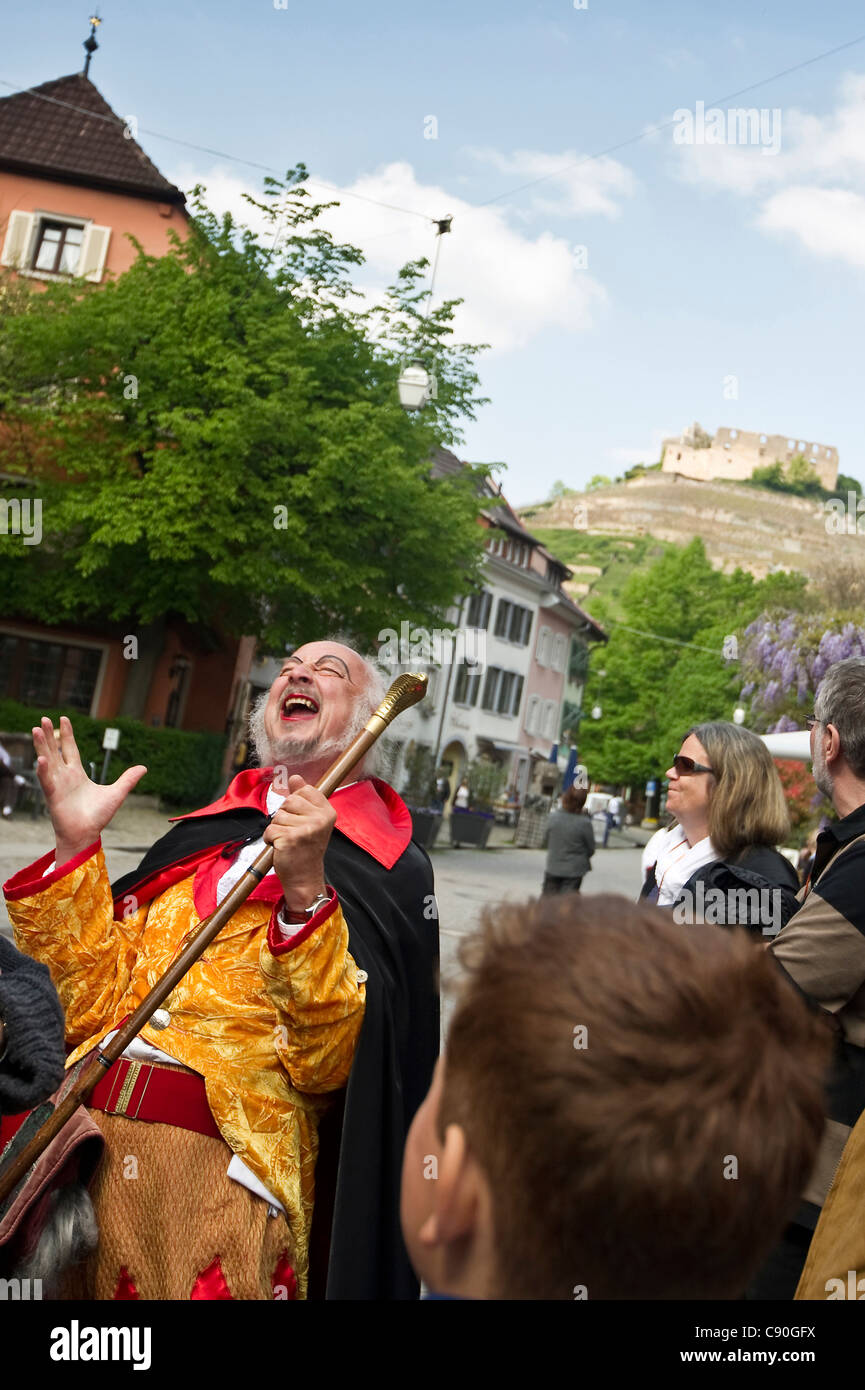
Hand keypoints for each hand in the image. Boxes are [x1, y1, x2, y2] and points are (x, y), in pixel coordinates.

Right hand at [33, 716, 146, 864]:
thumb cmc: (97, 817)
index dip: (67, 734)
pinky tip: (41, 758)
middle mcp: (64, 776)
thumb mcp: (116, 793)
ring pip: (47, 760)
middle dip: (50, 735)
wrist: (87, 835)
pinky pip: (46, 780)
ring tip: (37, 729)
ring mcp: (57, 785)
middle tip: (45, 718)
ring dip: (42, 745)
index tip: (63, 719)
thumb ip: (128, 779)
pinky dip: (43, 769)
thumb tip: (144, 767)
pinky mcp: (53, 796)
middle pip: (55, 750)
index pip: (70, 749)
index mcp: (77, 774)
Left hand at [262, 775, 334, 914]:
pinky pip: (269, 830)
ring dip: (277, 829)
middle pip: (288, 802)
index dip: (295, 804)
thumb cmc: (306, 848)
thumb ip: (303, 797)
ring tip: (288, 841)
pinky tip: (281, 848)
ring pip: (277, 816)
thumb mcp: (310, 820)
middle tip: (294, 833)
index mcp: (327, 812)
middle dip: (284, 817)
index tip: (301, 820)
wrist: (305, 877)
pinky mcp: (290, 839)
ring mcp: (306, 829)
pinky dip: (270, 839)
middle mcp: (320, 819)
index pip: (304, 790)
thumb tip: (295, 777)